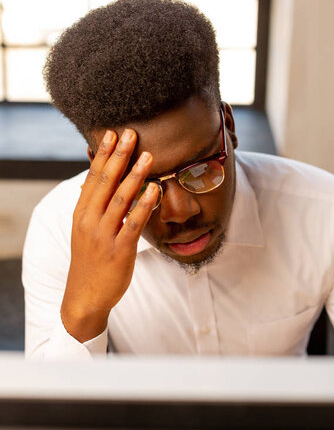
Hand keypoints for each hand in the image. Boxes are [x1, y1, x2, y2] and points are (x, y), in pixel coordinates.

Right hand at [60, 128, 157, 342]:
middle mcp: (89, 220)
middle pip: (105, 182)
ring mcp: (103, 235)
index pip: (93, 177)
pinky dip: (144, 205)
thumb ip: (92, 204)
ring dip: (135, 175)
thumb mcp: (84, 229)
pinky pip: (133, 223)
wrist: (85, 296)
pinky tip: (154, 190)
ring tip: (148, 156)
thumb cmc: (90, 259)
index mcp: (81, 212)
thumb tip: (94, 178)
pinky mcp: (119, 250)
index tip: (112, 133)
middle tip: (131, 134)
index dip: (103, 154)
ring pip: (120, 199)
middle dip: (119, 156)